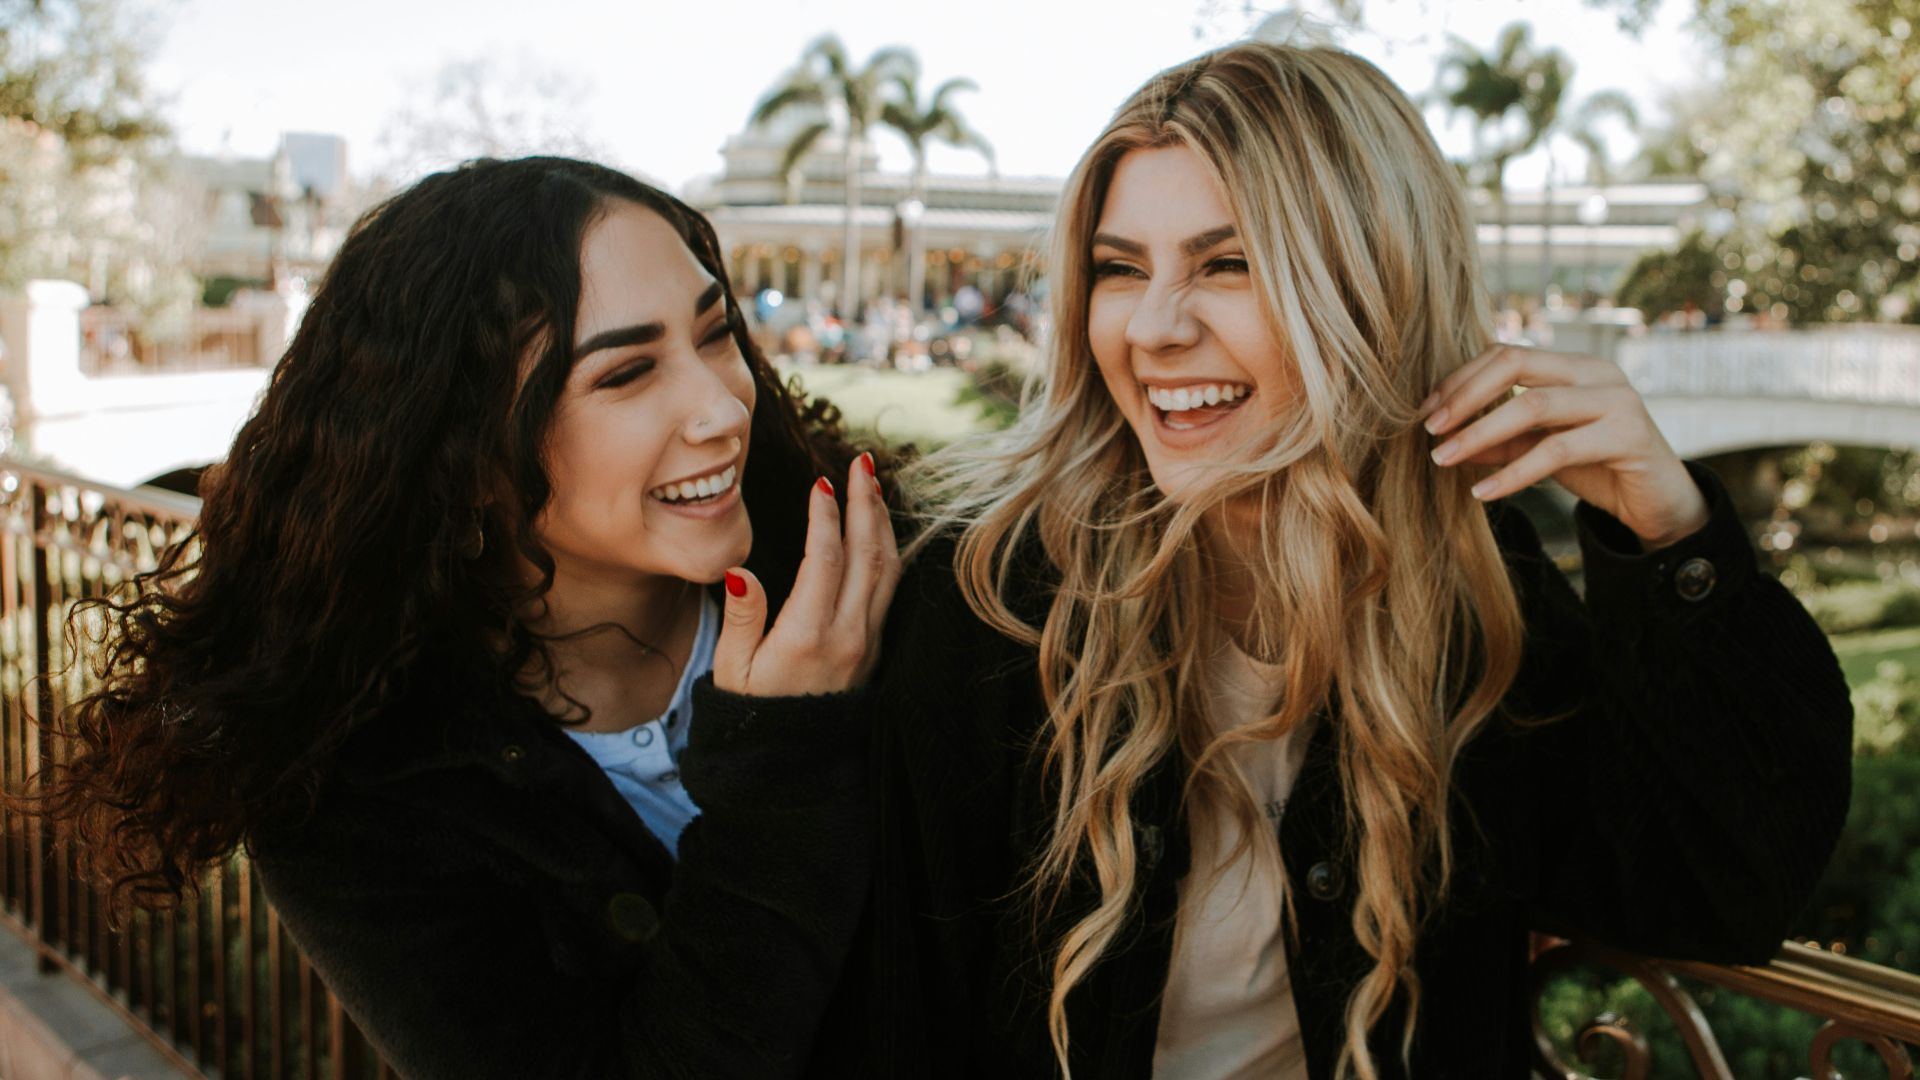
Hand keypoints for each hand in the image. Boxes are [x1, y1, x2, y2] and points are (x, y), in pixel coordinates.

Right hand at [712, 452, 900, 695]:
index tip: (820, 482)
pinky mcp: (876, 648)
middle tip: (862, 463)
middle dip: (866, 502)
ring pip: (888, 569)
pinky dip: (889, 551)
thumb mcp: (733, 670)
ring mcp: (868, 641)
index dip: (824, 516)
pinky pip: (891, 589)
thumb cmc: (753, 712)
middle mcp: (847, 634)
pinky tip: (880, 531)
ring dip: (882, 522)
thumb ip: (742, 618)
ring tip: (873, 486)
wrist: (793, 762)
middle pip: (867, 554)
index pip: (824, 559)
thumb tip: (739, 571)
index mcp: (807, 635)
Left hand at [1422, 344, 1708, 549]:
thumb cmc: (1598, 468)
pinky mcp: (1628, 436)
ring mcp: (1617, 399)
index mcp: (1573, 365)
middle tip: (1429, 430)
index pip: (1507, 354)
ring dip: (1480, 434)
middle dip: (1465, 396)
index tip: (1426, 413)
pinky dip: (1513, 473)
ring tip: (1443, 460)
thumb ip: (1500, 440)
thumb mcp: (1539, 450)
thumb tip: (1445, 438)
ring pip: (1533, 404)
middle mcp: (1597, 372)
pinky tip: (1483, 492)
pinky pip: (1557, 450)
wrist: (1659, 503)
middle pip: (1517, 363)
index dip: (1461, 380)